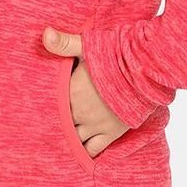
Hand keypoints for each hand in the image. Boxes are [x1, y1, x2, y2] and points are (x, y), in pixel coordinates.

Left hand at [41, 26, 129, 157]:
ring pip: (73, 139)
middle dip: (56, 122)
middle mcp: (78, 112)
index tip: (41, 106)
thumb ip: (64, 43)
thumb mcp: (88, 45)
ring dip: (69, 137)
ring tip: (64, 138)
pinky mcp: (110, 133)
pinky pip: (93, 150)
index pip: (50, 104)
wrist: (145, 71)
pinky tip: (80, 153)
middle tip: (49, 123)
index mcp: (70, 91)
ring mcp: (93, 125)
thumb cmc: (116, 54)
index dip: (46, 105)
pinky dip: (85, 152)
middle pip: (60, 123)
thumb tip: (45, 32)